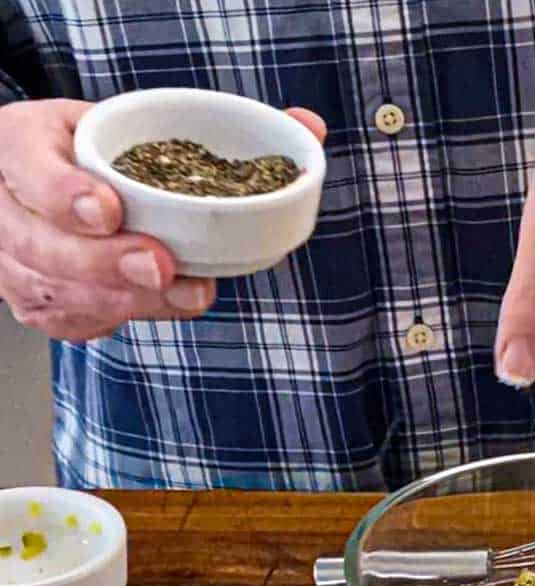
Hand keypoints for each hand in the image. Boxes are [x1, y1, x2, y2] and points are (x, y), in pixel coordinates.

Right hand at [0, 99, 326, 341]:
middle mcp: (7, 206)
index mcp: (19, 143)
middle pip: (44, 245)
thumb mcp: (131, 119)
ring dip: (126, 299)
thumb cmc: (99, 153)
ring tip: (183, 292)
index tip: (109, 208)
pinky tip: (158, 305)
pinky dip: (118, 317)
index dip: (65, 193)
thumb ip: (215, 125)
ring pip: (61, 292)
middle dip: (106, 262)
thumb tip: (309, 125)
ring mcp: (16, 260)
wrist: (49, 184)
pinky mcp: (40, 304)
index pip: (29, 168)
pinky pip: (75, 322)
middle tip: (158, 265)